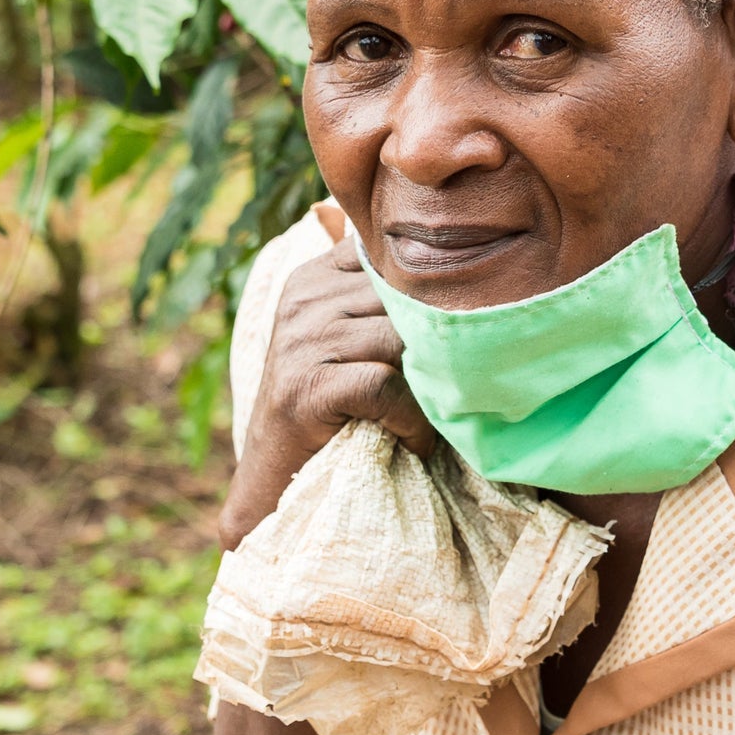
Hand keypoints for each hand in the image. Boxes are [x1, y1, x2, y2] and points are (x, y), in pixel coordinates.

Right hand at [220, 236, 434, 548]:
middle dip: (436, 339)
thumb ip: (379, 299)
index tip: (457, 328)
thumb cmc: (329, 407)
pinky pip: (384, 386)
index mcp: (314, 278)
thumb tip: (456, 261)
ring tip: (436, 413)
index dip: (430, 290)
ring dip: (429, 384)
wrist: (274, 477)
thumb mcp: (348, 338)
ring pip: (399, 339)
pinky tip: (415, 440)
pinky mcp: (308, 385)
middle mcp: (303, 300)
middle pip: (402, 297)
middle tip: (461, 379)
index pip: (390, 256)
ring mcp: (302, 341)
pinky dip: (410, 418)